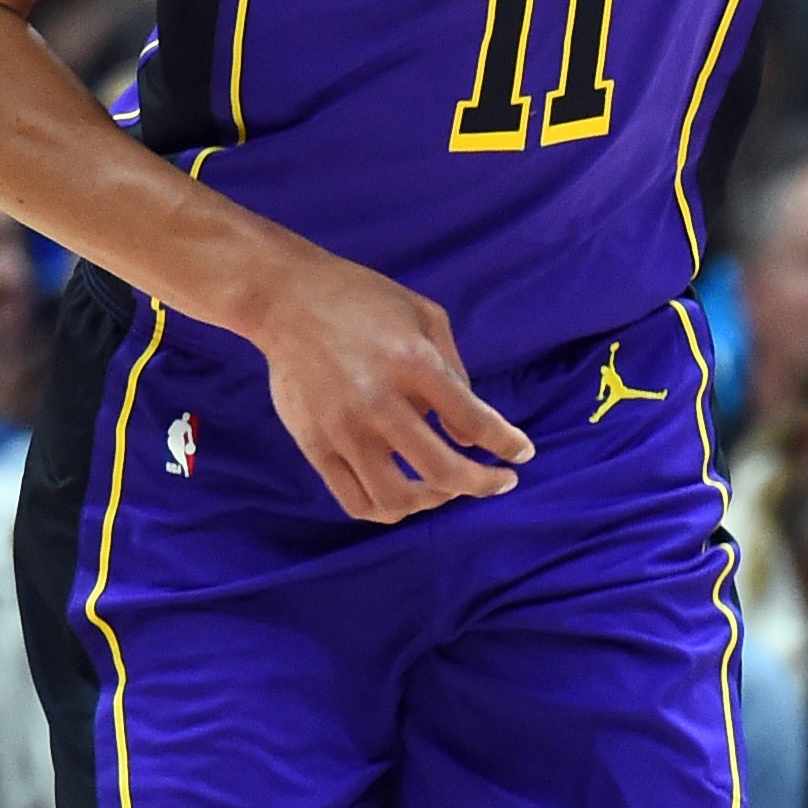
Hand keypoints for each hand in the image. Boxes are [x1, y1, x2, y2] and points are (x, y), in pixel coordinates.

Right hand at [249, 242, 533, 523]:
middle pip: (442, 470)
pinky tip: (405, 496)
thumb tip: (467, 432)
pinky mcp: (315, 445)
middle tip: (500, 482)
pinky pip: (355, 500)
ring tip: (446, 489)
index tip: (522, 455)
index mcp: (413, 363)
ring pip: (397, 498)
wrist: (286, 299)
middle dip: (482, 483)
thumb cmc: (362, 300)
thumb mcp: (424, 314)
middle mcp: (379, 403)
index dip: (506, 444)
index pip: (472, 421)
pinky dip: (388, 509)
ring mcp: (343, 429)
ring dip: (433, 501)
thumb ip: (455, 370)